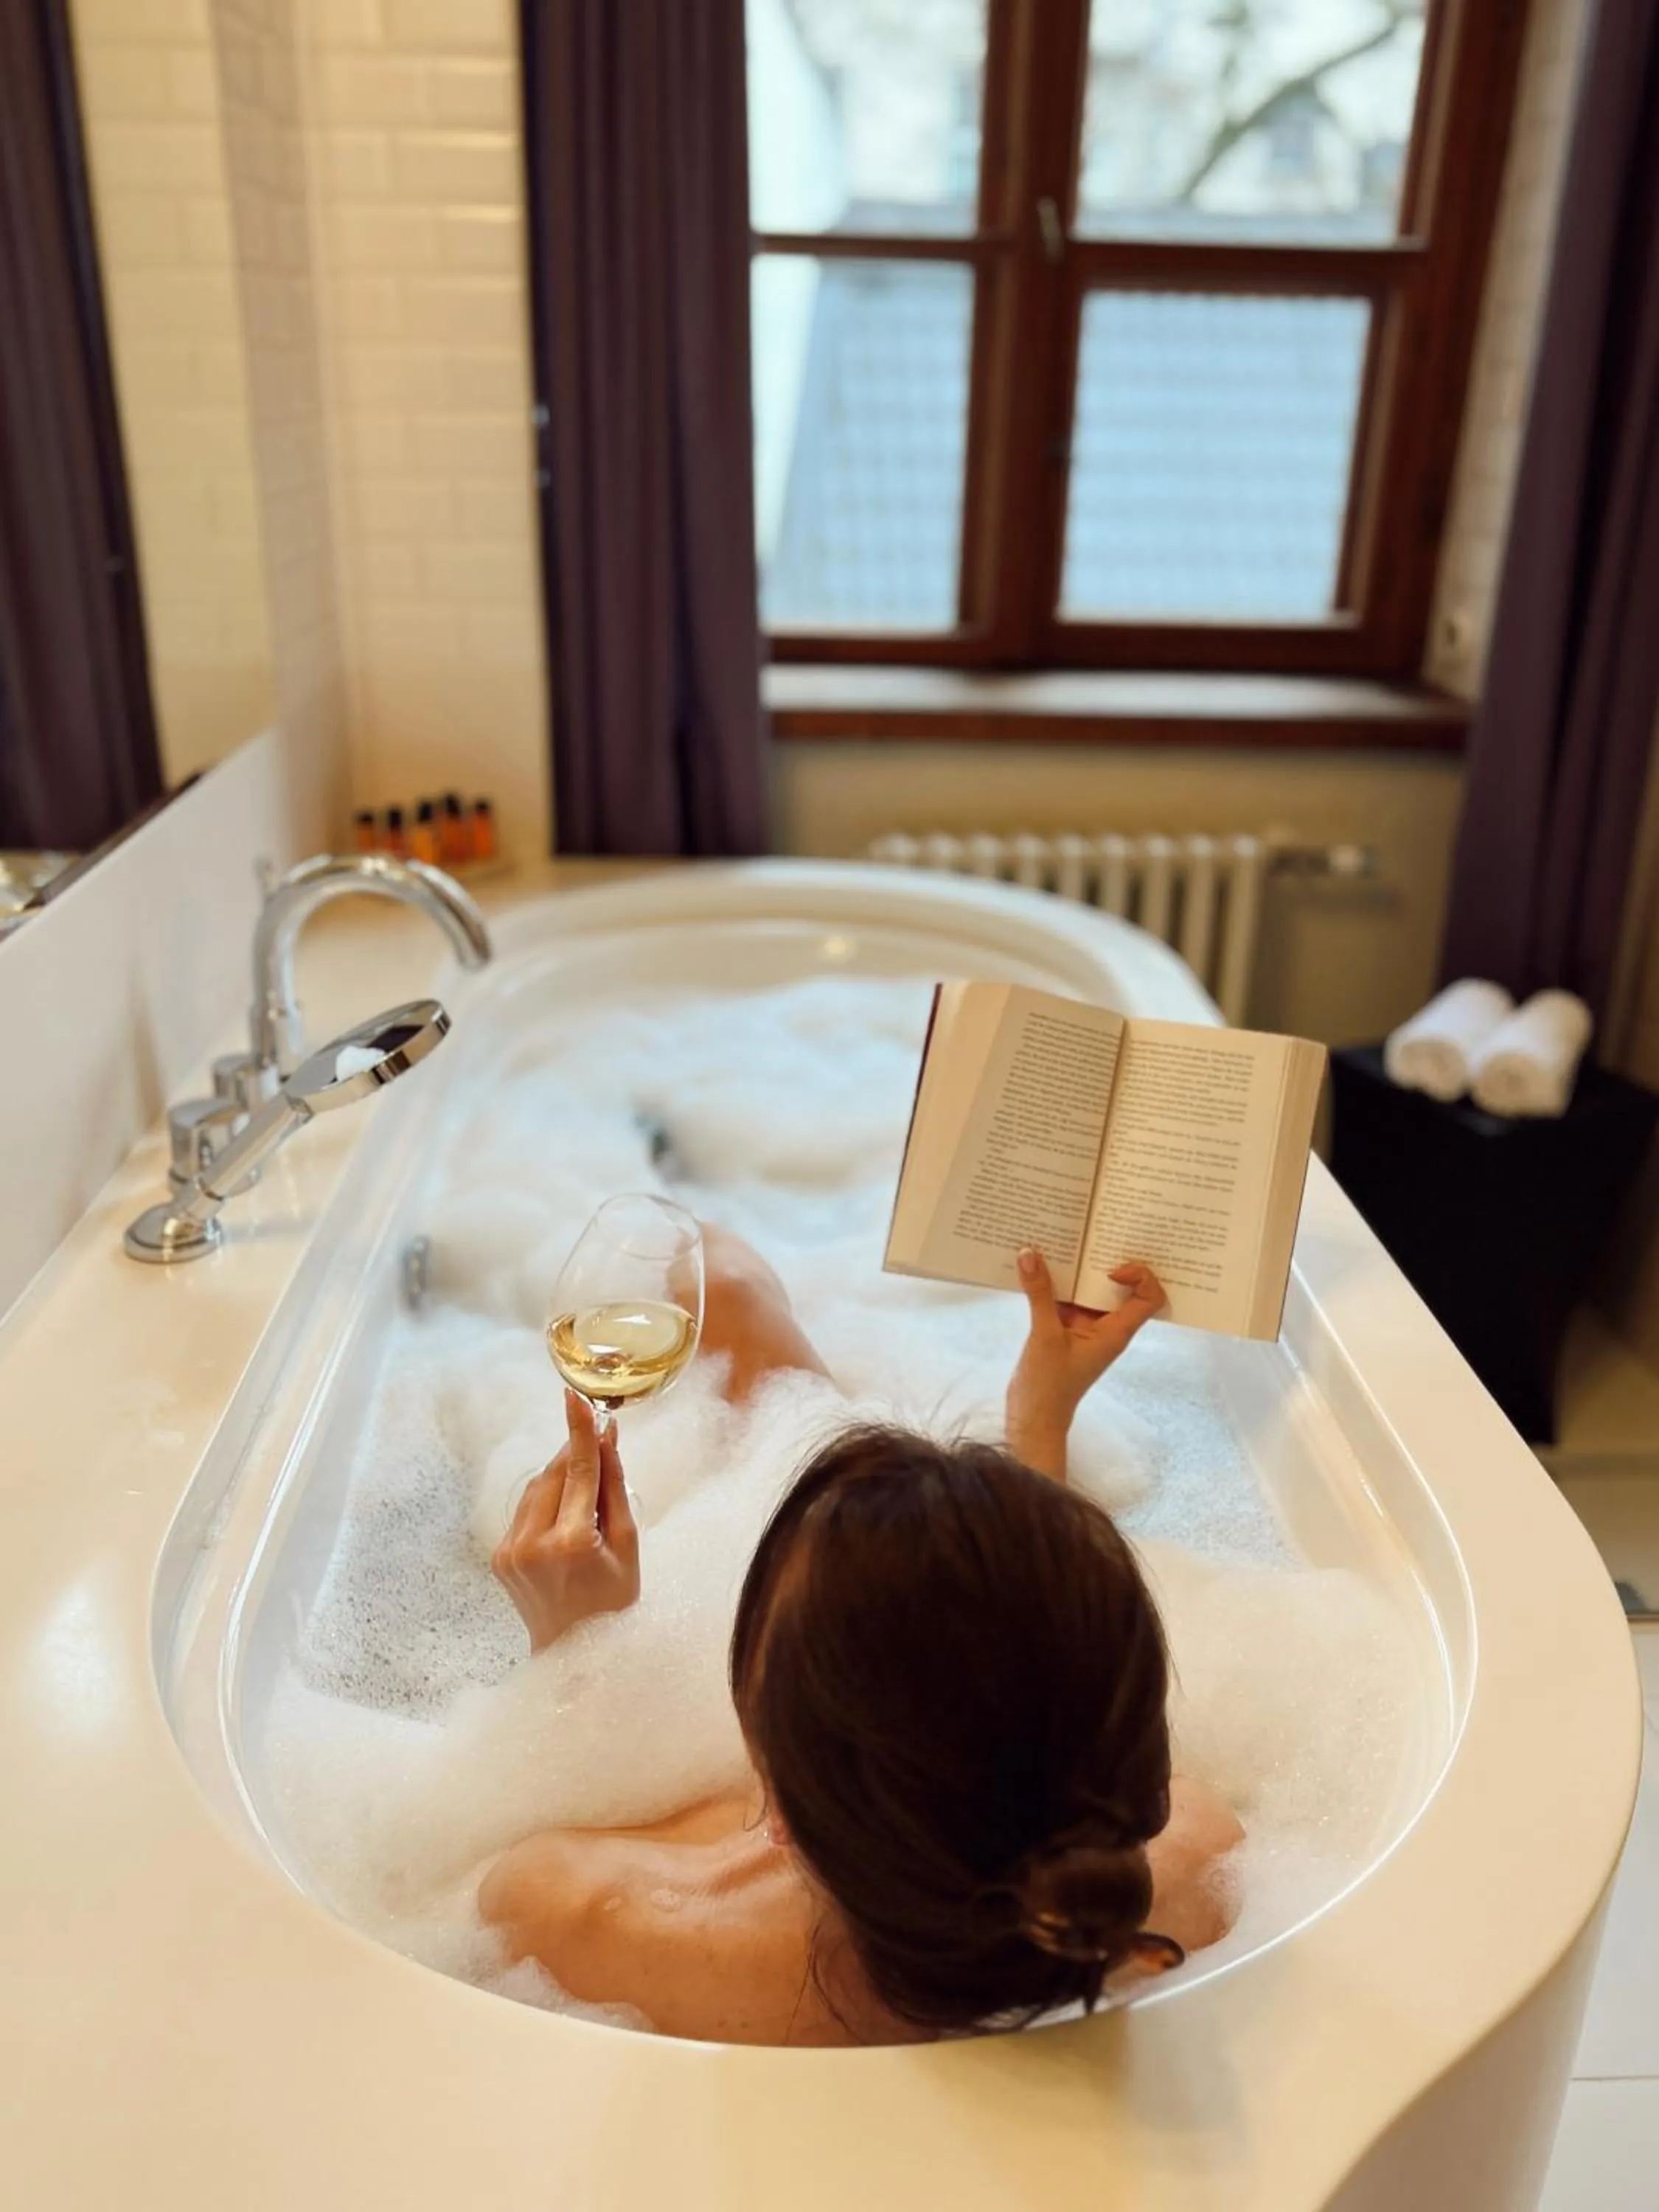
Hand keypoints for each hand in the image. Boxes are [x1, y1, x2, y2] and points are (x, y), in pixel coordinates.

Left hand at [491, 1390, 639, 1652]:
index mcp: (570, 1544)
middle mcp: (532, 1546)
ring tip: (588, 1496)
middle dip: (574, 1456)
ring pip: (535, 1490)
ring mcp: (510, 1554)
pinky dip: (546, 1504)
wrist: (578, 1656)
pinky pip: (525, 1512)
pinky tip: (567, 1520)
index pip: (576, 1472)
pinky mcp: (499, 1558)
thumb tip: (607, 1437)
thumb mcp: (627, 1544)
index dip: (578, 1431)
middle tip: (600, 1445)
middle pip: (552, 1475)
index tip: (575, 1397)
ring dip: (560, 1478)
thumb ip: (614, 1487)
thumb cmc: (614, 1604)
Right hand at [1006, 1249, 1165, 1480]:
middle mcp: (1105, 1326)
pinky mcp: (1063, 1329)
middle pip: (1118, 1287)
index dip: (1140, 1276)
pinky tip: (1036, 1264)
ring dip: (1076, 1269)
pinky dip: (1054, 1282)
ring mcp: (1084, 1328)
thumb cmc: (1049, 1386)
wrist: (1032, 1419)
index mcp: (1116, 1332)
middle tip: (1091, 1234)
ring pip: (1088, 1290)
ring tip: (1060, 1241)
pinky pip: (1065, 1297)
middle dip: (1106, 1260)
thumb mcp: (1045, 1336)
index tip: (1110, 1267)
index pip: (1149, 1298)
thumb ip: (1039, 1294)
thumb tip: (1030, 1252)